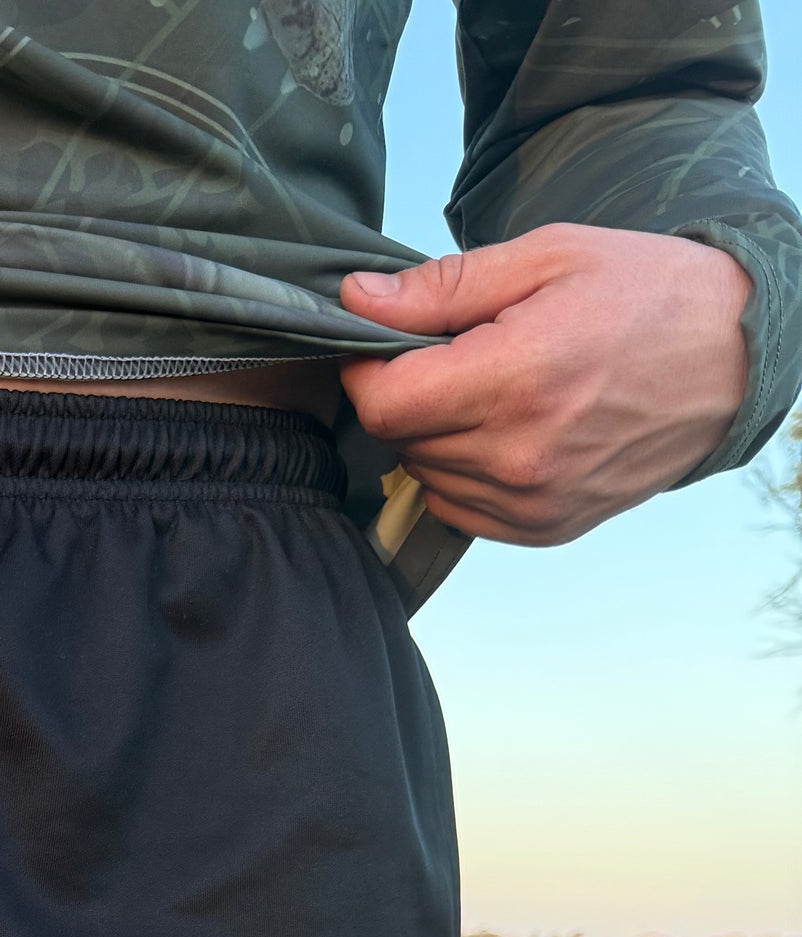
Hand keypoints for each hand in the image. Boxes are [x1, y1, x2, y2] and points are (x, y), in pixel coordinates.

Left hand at [339, 225, 749, 544]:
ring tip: (490, 390)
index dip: (368, 371)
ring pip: (425, 477)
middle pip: (401, 441)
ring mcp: (532, 500)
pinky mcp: (543, 528)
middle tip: (455, 357)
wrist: (729, 358)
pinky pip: (459, 509)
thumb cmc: (643, 294)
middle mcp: (520, 454)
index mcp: (516, 379)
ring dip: (435, 436)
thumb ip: (443, 288)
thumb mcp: (546, 258)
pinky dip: (462, 473)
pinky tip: (503, 430)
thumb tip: (357, 301)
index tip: (385, 346)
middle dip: (408, 396)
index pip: (384, 405)